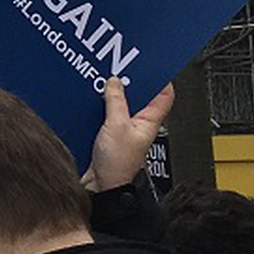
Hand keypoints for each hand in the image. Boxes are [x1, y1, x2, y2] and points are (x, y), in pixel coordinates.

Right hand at [83, 78, 174, 192]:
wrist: (102, 188)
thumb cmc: (118, 166)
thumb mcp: (117, 126)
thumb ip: (116, 101)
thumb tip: (115, 81)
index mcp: (150, 121)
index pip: (164, 95)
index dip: (161, 78)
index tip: (153, 65)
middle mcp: (138, 124)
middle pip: (138, 96)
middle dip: (128, 82)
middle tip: (119, 68)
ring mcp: (122, 129)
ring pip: (119, 104)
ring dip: (110, 95)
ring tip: (101, 82)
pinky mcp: (107, 134)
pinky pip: (103, 114)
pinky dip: (97, 107)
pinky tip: (88, 102)